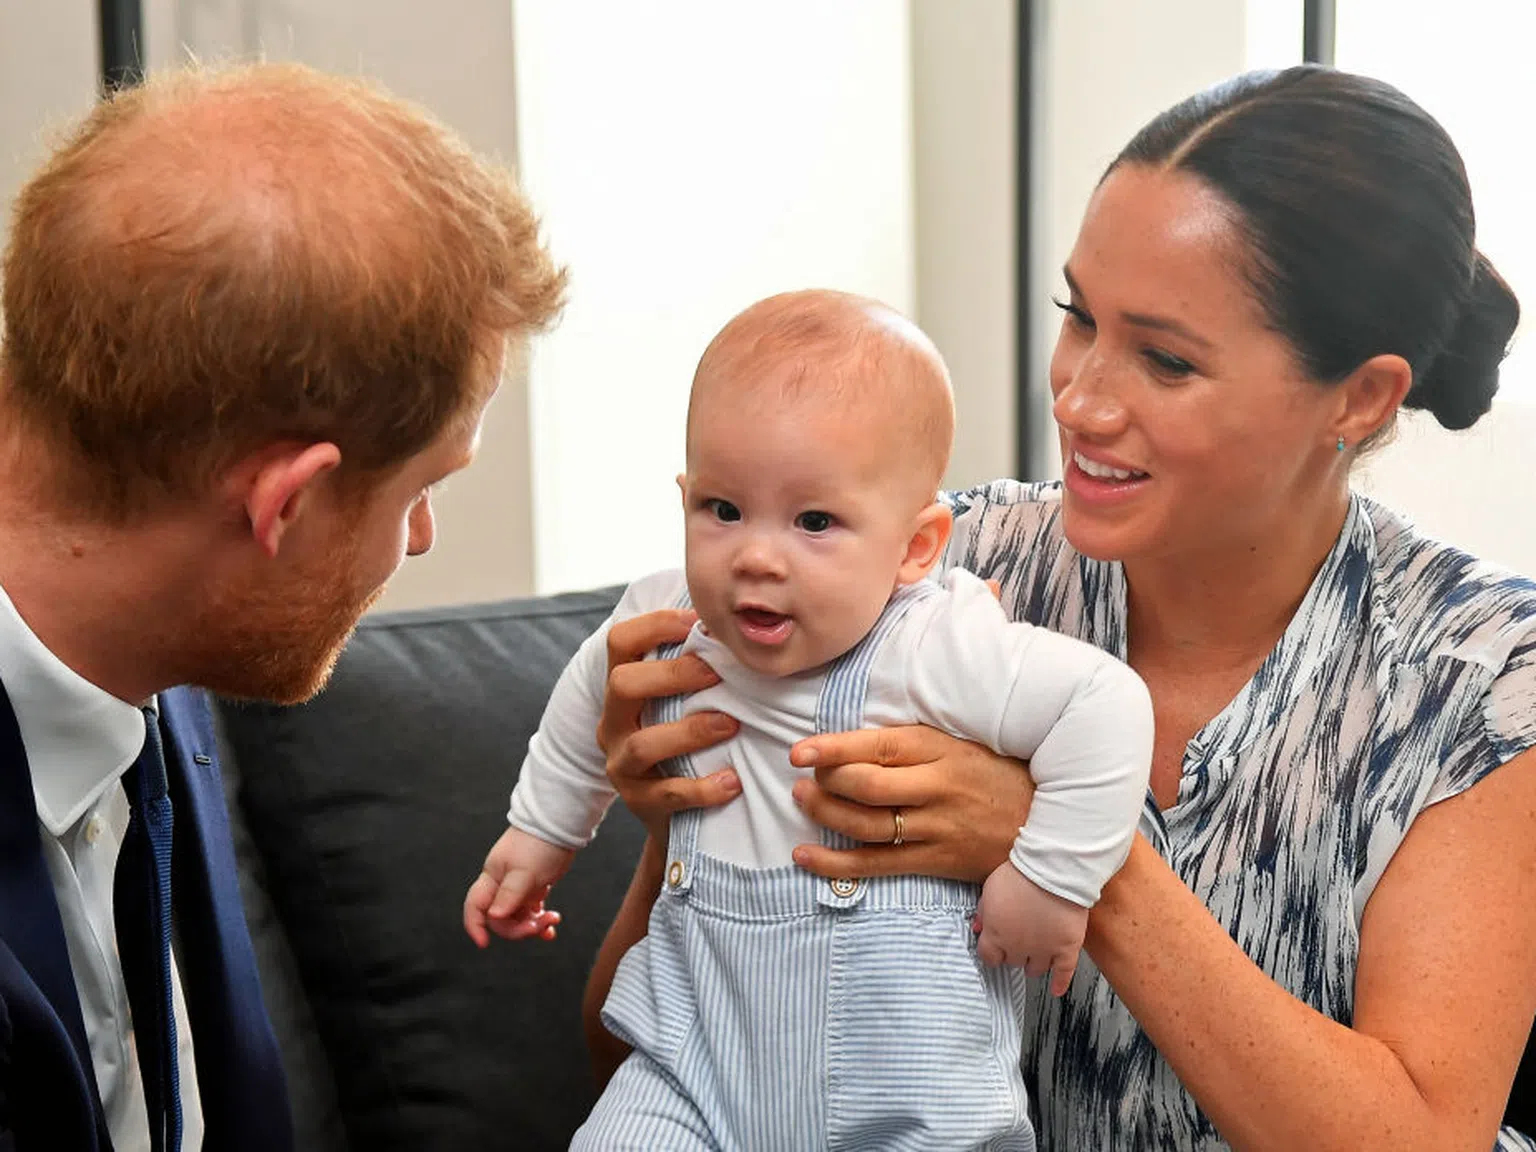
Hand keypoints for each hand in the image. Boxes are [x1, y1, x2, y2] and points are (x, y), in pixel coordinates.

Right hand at [463, 826, 573, 947]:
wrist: (560, 825)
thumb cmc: (540, 844)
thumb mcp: (525, 871)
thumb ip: (510, 895)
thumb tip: (494, 916)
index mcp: (493, 878)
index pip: (475, 906)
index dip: (475, 925)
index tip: (484, 943)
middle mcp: (502, 885)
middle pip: (500, 918)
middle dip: (518, 928)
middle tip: (540, 925)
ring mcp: (518, 887)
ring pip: (518, 917)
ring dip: (533, 925)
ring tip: (552, 920)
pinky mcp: (534, 887)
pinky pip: (532, 911)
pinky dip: (540, 920)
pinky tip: (551, 925)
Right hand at [597, 607, 741, 840]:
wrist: (680, 817)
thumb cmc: (689, 744)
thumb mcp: (682, 702)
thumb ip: (698, 667)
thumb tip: (738, 622)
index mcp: (623, 689)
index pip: (620, 642)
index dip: (654, 624)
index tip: (697, 621)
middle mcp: (613, 722)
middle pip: (621, 684)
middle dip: (672, 674)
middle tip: (717, 673)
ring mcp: (621, 764)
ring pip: (642, 743)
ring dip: (691, 731)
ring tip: (731, 725)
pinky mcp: (639, 802)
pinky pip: (667, 794)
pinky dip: (702, 788)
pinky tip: (732, 781)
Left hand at [787, 725, 1033, 883]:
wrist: (1049, 825)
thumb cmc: (998, 775)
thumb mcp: (962, 744)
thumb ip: (914, 743)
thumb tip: (855, 740)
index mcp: (941, 751)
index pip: (878, 746)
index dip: (833, 748)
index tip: (800, 751)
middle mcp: (937, 789)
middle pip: (866, 787)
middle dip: (825, 783)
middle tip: (802, 778)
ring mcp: (936, 828)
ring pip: (866, 825)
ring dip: (824, 815)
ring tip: (801, 802)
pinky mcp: (936, 861)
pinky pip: (876, 865)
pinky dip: (835, 863)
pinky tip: (805, 856)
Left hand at [974, 862, 1087, 995]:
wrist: (1052, 870)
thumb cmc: (1019, 876)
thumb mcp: (990, 889)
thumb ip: (983, 911)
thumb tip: (978, 928)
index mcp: (996, 935)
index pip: (988, 957)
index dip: (992, 952)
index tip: (995, 949)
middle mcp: (1018, 948)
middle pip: (1013, 962)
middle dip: (1014, 953)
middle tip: (1019, 943)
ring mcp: (1044, 950)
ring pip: (1035, 969)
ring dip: (1033, 964)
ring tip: (1035, 957)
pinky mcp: (1066, 949)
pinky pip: (1064, 973)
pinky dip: (1060, 983)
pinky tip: (1057, 990)